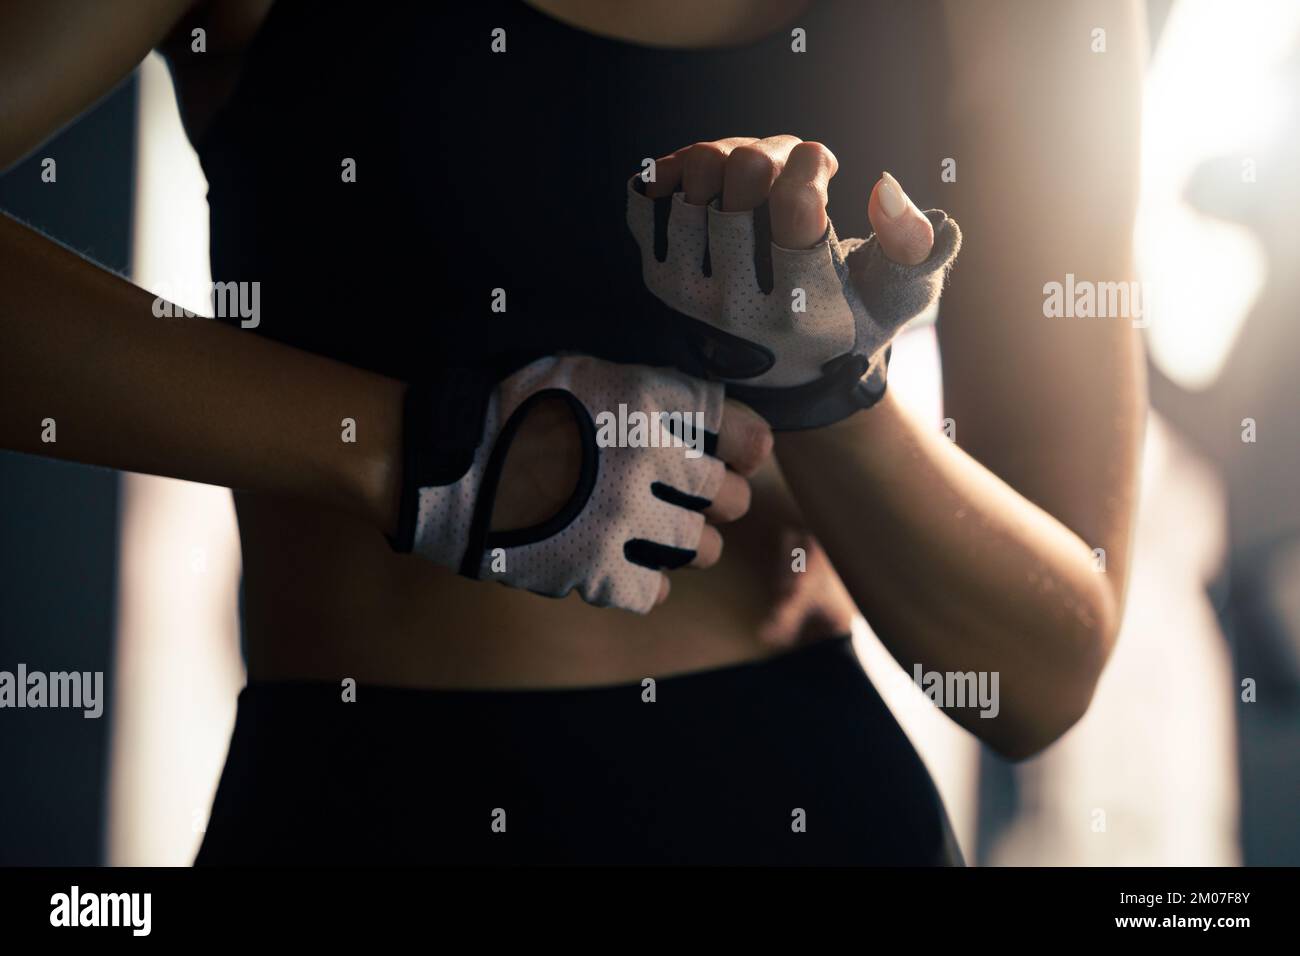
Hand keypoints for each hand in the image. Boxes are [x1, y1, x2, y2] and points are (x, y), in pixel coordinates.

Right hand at [493, 392, 771, 605]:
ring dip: (688, 545)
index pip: (743, 433)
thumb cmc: (513, 410)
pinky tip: (628, 566)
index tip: (738, 456)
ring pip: (702, 550)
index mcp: (648, 405)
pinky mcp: (596, 571)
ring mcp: (624, 521)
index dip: (746, 447)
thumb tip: (714, 414)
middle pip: (729, 498)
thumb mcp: (585, 372)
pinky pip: (656, 592)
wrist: (444, 465)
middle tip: (690, 500)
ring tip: (660, 536)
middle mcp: (647, 463)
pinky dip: (649, 583)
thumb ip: (652, 388)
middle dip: (715, 499)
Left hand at [627, 135, 958, 428]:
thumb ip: (911, 247)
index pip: (795, 206)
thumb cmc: (848, 315)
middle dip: (776, 151)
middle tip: (789, 167)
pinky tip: (711, 184)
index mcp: (802, 312)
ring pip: (696, 171)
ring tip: (755, 175)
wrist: (778, 370)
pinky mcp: (654, 276)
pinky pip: (648, 192)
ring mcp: (687, 293)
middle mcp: (737, 306)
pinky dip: (677, 169)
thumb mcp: (896, 295)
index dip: (811, 162)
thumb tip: (884, 189)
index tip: (821, 162)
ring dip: (731, 152)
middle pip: (742, 172)